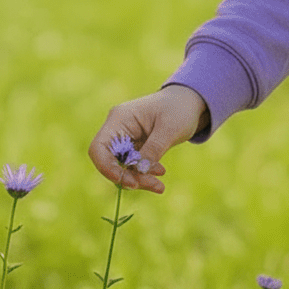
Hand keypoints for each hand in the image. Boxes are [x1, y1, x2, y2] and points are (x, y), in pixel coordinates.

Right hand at [88, 84, 209, 193]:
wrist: (190, 103)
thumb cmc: (179, 109)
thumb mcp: (170, 128)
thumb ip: (154, 149)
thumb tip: (140, 171)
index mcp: (119, 119)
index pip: (99, 147)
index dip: (107, 168)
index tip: (128, 182)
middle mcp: (118, 130)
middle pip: (110, 162)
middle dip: (129, 177)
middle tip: (154, 185)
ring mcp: (125, 140)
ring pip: (122, 168)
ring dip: (139, 179)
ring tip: (159, 185)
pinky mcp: (134, 149)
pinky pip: (133, 167)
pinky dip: (144, 174)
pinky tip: (160, 173)